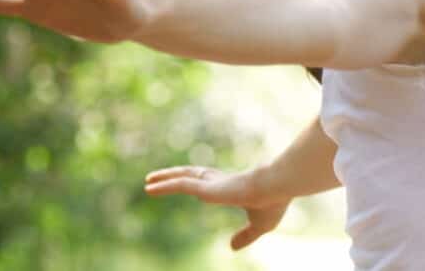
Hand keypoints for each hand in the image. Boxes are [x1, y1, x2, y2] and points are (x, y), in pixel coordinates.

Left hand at [144, 165, 291, 251]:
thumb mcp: (260, 226)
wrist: (277, 187)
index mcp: (232, 187)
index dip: (199, 182)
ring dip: (164, 178)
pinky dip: (163, 185)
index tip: (190, 183)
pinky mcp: (205, 188)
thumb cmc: (273, 203)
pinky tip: (149, 187)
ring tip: (147, 181)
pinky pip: (179, 184)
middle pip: (192, 175)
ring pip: (182, 178)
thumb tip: (231, 248)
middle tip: (160, 177)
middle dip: (176, 175)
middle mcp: (219, 181)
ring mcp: (211, 184)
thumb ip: (246, 236)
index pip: (211, 182)